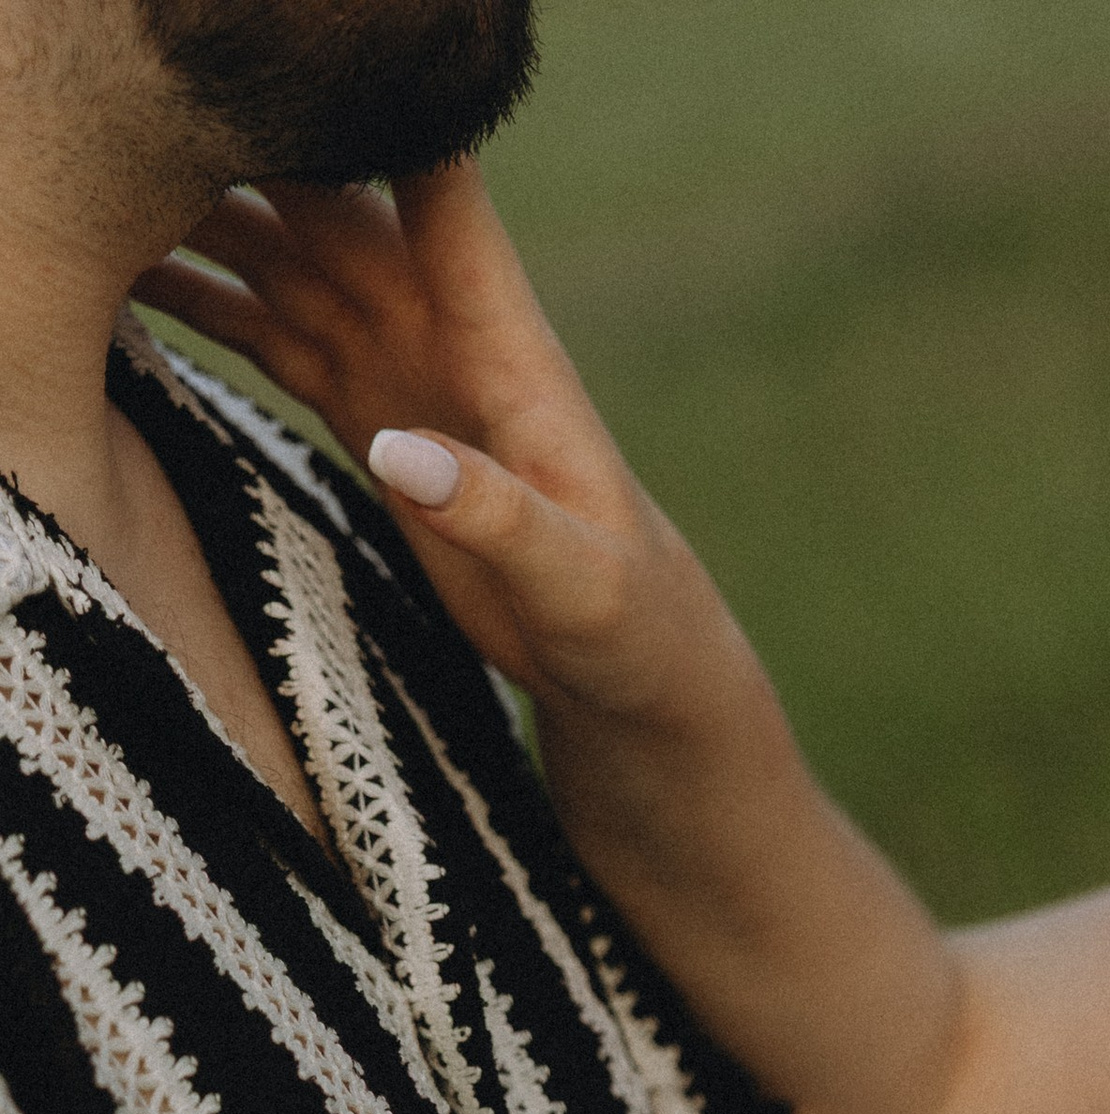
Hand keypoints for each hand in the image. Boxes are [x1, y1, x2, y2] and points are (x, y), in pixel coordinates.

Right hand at [135, 166, 731, 727]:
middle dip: (256, 163)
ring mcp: (401, 369)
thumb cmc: (627, 621)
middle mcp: (444, 333)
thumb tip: (398, 454)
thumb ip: (498, 515)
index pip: (444, 201)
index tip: (301, 91)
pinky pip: (276, 336)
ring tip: (116, 205)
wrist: (626, 659)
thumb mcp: (578, 584)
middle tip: (157, 141)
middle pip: (334, 210)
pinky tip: (139, 279)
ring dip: (209, 227)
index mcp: (506, 347)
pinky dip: (211, 306)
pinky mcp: (371, 416)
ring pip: (288, 266)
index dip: (378, 128)